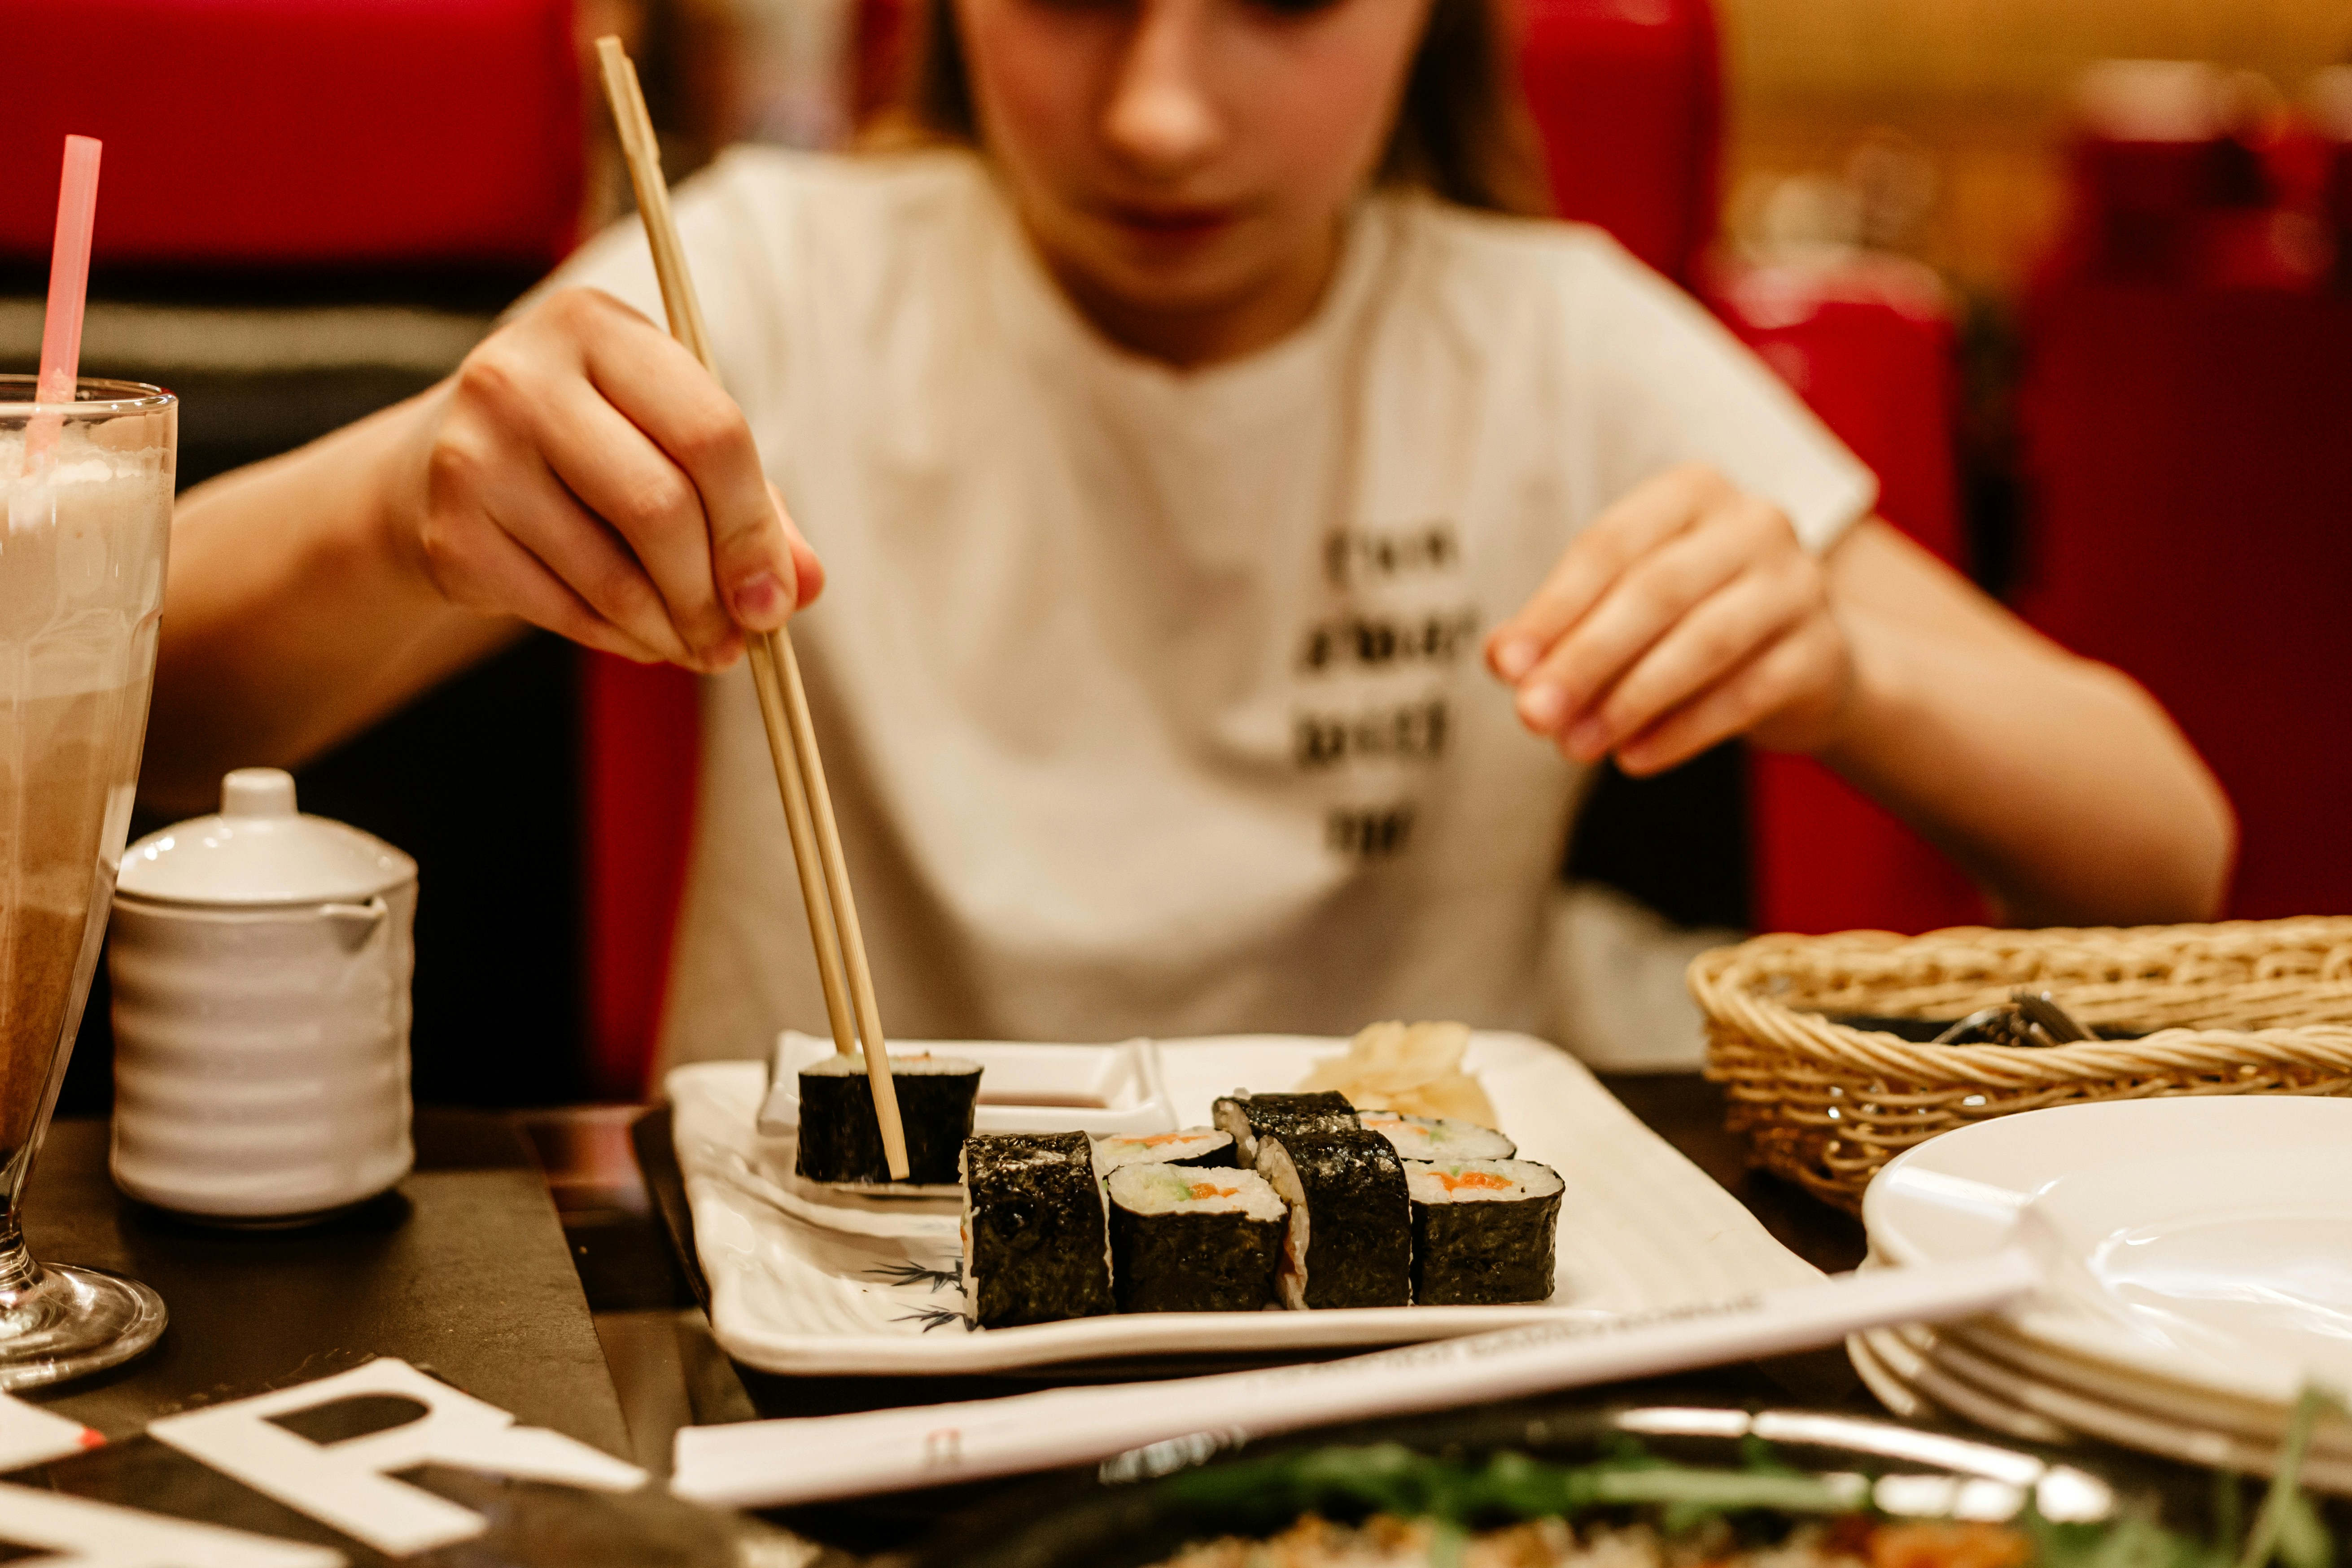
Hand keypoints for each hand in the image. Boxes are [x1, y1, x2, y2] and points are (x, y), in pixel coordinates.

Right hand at [391, 287, 823, 669]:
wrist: (432, 469)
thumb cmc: (585, 448)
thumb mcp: (666, 442)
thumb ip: (751, 506)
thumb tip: (803, 587)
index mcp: (594, 327)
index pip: (710, 431)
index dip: (755, 528)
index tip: (777, 598)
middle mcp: (521, 377)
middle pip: (663, 507)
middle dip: (715, 592)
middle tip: (741, 639)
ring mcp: (474, 455)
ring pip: (616, 577)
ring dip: (675, 631)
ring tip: (700, 646)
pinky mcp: (451, 536)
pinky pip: (569, 612)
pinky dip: (622, 641)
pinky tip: (640, 636)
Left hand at [1484, 464, 1852, 774]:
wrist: (1801, 663)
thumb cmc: (1689, 621)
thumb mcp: (1624, 608)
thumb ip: (1564, 627)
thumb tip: (1504, 662)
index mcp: (1692, 493)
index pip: (1609, 546)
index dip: (1553, 609)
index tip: (1505, 667)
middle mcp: (1754, 524)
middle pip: (1656, 592)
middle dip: (1585, 658)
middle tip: (1531, 716)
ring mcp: (1799, 585)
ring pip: (1704, 643)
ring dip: (1629, 700)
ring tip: (1573, 746)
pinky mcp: (1821, 652)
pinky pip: (1744, 694)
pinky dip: (1681, 731)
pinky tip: (1631, 758)